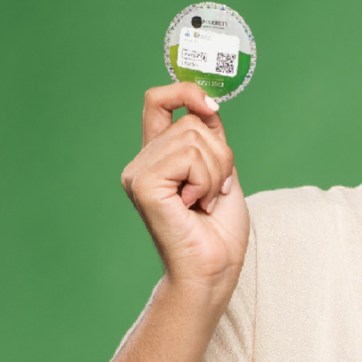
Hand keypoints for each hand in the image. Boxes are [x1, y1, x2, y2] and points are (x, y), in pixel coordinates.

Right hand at [121, 82, 249, 305]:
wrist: (214, 269)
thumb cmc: (219, 231)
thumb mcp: (222, 173)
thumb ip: (212, 140)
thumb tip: (210, 104)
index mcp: (159, 157)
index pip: (158, 101)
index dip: (186, 92)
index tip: (212, 107)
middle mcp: (143, 161)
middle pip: (192, 121)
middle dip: (220, 156)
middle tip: (213, 192)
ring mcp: (138, 172)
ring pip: (195, 138)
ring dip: (216, 173)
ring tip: (205, 201)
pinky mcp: (143, 184)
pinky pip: (189, 158)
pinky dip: (206, 181)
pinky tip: (196, 205)